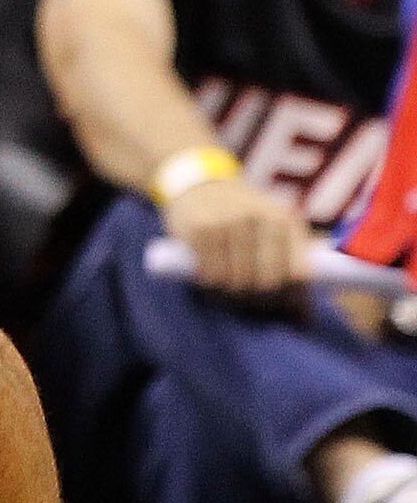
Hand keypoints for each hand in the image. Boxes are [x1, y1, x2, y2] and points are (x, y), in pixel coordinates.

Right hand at [162, 172, 315, 298]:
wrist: (200, 181)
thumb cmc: (243, 217)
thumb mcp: (273, 231)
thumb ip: (290, 270)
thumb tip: (303, 322)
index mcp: (285, 219)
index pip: (298, 275)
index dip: (292, 299)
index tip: (282, 307)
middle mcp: (257, 216)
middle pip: (267, 282)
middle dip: (260, 301)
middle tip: (251, 303)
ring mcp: (227, 221)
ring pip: (237, 282)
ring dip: (233, 297)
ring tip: (229, 294)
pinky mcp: (199, 228)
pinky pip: (211, 275)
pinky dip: (211, 286)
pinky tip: (210, 281)